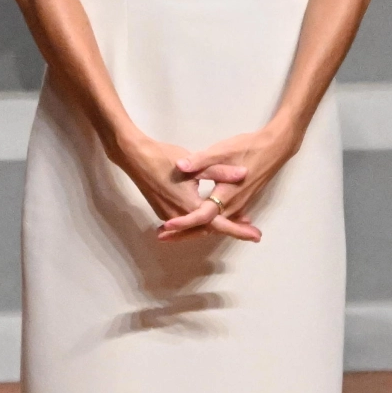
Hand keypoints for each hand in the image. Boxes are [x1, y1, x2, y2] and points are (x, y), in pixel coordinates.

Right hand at [109, 127, 252, 240]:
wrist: (134, 157)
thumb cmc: (164, 158)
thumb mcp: (196, 164)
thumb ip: (221, 171)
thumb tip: (244, 173)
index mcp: (191, 206)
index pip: (220, 224)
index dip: (239, 230)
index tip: (256, 236)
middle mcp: (180, 216)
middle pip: (210, 229)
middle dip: (231, 230)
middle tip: (250, 231)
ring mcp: (169, 215)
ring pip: (198, 227)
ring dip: (216, 226)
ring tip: (236, 223)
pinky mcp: (162, 211)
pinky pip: (187, 223)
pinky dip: (201, 223)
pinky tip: (210, 215)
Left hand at [161, 125, 302, 242]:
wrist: (274, 148)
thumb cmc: (248, 148)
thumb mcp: (221, 151)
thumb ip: (201, 160)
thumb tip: (181, 165)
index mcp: (226, 195)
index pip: (201, 215)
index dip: (184, 221)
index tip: (167, 225)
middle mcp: (232, 205)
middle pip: (205, 227)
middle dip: (183, 233)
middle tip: (161, 237)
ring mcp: (238, 205)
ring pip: (213, 225)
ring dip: (193, 230)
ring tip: (171, 233)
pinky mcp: (240, 201)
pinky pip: (221, 219)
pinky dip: (206, 224)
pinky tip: (196, 224)